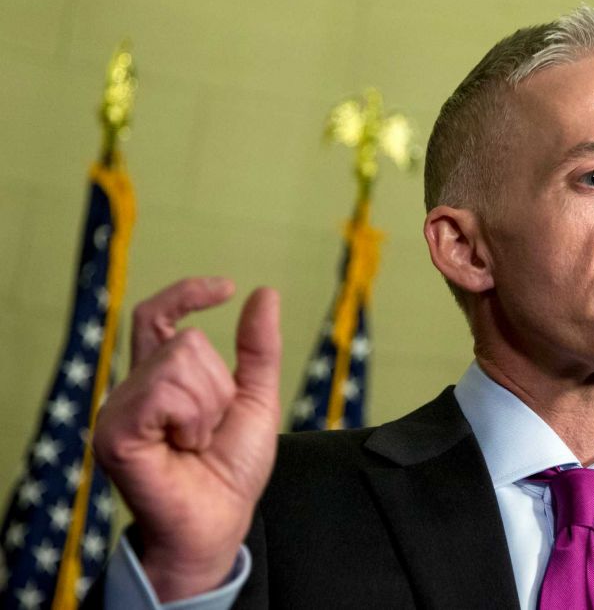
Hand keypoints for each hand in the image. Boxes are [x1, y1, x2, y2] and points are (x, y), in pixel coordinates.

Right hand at [93, 277, 280, 600]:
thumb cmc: (231, 466)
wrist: (221, 519)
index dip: (186, 294)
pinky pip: (166, 391)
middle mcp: (135, 387)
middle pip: (187, 341)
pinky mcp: (115, 431)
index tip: (226, 288)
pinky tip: (182, 448)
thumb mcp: (256, 398)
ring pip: (180, 359)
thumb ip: (258, 348)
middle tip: (209, 430)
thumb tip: (264, 293)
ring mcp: (120, 408)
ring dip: (208, 406)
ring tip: (195, 442)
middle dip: (219, 386)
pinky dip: (191, 419)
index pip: (157, 316)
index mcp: (161, 378)